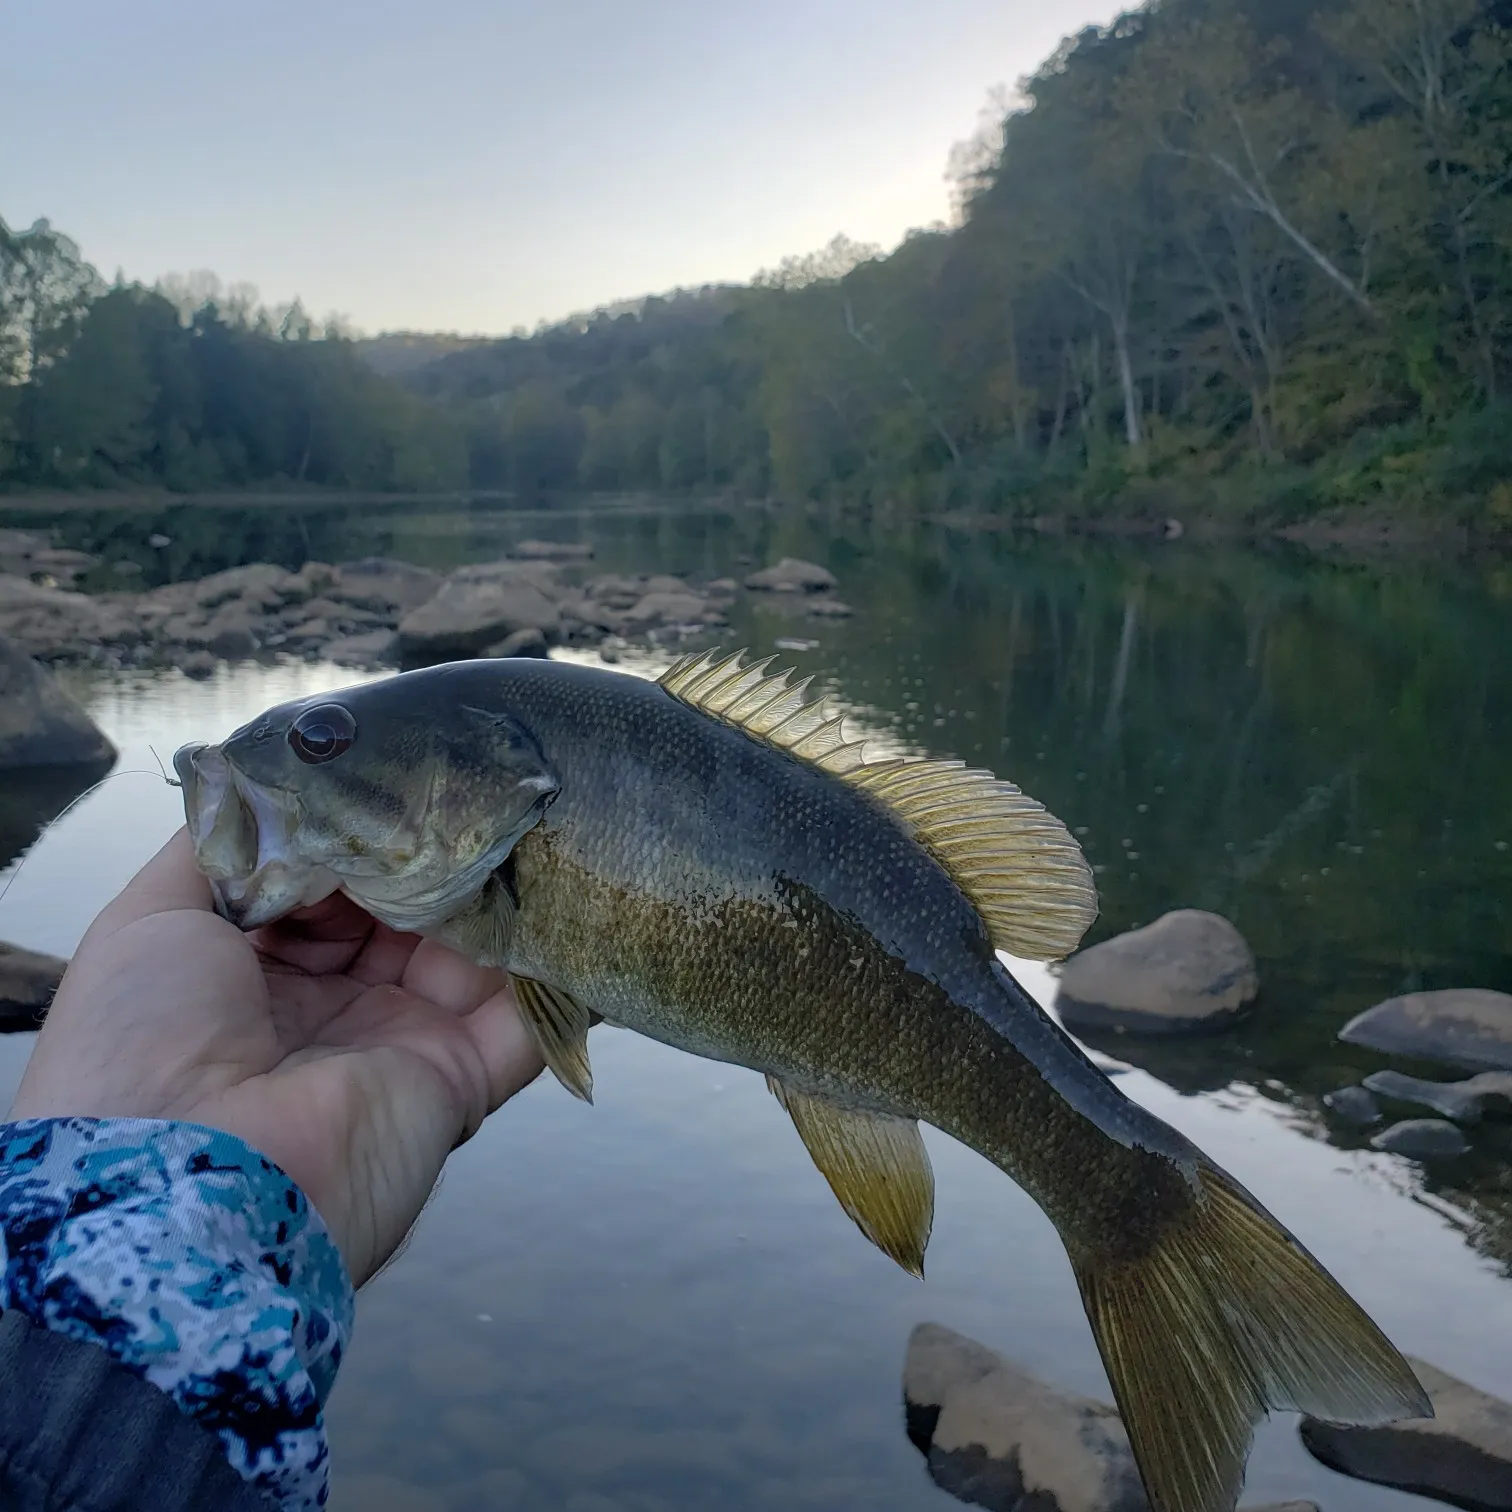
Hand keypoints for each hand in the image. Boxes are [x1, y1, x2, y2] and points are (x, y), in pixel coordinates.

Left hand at [8, 827, 544, 1284]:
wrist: (182, 1188)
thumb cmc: (143, 1045)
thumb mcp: (150, 920)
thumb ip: (219, 846)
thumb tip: (285, 788)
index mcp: (255, 973)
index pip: (327, 885)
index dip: (359, 832)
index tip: (397, 773)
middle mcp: (331, 1008)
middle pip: (404, 911)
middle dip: (435, 851)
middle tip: (474, 784)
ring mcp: (400, 1044)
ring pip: (470, 950)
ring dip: (498, 890)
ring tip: (530, 815)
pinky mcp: (459, 1082)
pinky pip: (526, 1017)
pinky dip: (558, 965)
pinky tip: (580, 899)